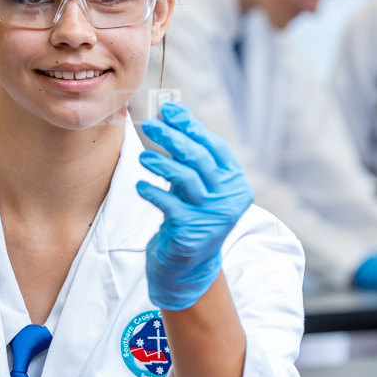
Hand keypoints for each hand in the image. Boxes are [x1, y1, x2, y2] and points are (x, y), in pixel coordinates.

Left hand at [136, 102, 254, 309]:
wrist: (188, 266)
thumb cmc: (191, 215)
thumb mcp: (198, 186)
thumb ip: (192, 156)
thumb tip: (172, 113)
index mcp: (236, 182)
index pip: (215, 146)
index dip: (192, 126)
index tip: (169, 109)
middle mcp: (230, 198)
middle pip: (199, 158)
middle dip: (172, 137)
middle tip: (150, 125)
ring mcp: (212, 215)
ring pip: (184, 177)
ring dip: (160, 163)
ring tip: (143, 157)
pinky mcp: (192, 231)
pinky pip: (168, 203)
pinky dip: (152, 191)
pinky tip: (141, 185)